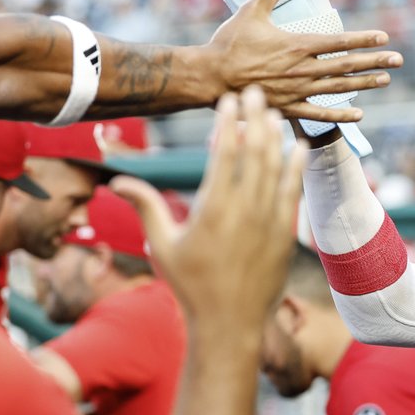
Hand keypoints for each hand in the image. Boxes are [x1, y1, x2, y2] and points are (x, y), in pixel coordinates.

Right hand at [112, 86, 305, 325]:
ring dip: (275, 136)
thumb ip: (146, 208)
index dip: (228, 122)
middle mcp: (246, 210)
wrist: (231, 323)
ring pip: (277, 168)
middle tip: (255, 91)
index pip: (224, 154)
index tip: (229, 99)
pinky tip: (298, 148)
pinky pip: (294, 192)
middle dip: (255, 118)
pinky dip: (296, 168)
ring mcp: (270, 221)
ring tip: (273, 111)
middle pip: (254, 152)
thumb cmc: (192, 286)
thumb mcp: (164, 246)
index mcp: (213, 209)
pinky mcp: (285, 234)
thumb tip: (116, 182)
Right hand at [202, 0, 402, 121]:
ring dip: (364, 84)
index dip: (363, 39)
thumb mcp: (251, 11)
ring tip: (385, 80)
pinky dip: (340, 115)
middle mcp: (302, 69)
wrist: (210, 77)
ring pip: (338, 88)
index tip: (384, 38)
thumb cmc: (229, 43)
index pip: (338, 42)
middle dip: (374, 61)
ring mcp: (297, 90)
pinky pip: (319, 113)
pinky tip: (359, 114)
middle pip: (346, 65)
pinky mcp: (288, 107)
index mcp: (297, 45)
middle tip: (399, 60)